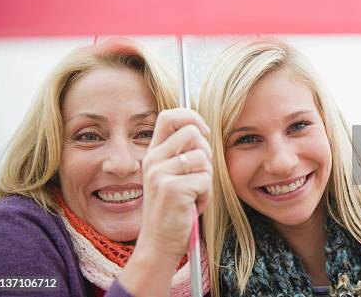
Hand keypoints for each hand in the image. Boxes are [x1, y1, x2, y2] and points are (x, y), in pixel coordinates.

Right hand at [138, 108, 212, 260]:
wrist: (158, 245)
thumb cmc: (173, 210)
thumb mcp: (172, 176)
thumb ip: (182, 153)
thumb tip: (202, 129)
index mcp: (153, 154)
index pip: (168, 116)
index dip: (191, 116)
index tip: (203, 131)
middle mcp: (153, 160)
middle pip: (192, 132)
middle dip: (206, 153)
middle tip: (199, 175)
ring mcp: (160, 174)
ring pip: (203, 157)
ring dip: (207, 178)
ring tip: (194, 194)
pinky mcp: (172, 189)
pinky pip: (205, 180)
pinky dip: (206, 196)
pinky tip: (193, 206)